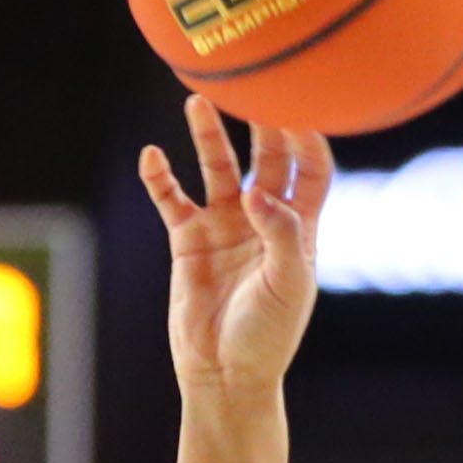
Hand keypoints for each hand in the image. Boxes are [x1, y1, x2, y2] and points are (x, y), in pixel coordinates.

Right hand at [138, 96, 331, 401]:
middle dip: (261, 123)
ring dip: (208, 136)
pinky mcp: (188, 241)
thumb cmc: (268, 335)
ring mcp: (224, 227)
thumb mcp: (287, 284)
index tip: (300, 110)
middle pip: (266, 157)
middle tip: (251, 88)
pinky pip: (172, 200)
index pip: (312, 169)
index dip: (309, 138)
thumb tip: (255, 193)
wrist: (224, 374)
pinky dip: (161, 179)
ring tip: (197, 102)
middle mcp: (263, 219)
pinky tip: (151, 157)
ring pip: (217, 169)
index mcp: (300, 228)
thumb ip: (281, 233)